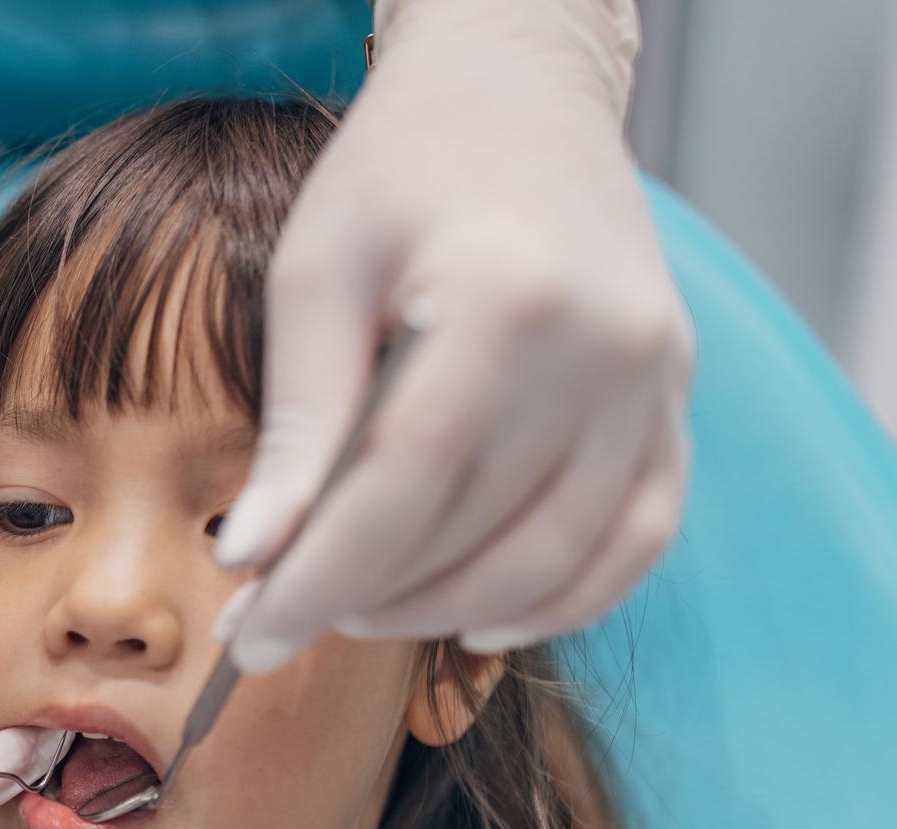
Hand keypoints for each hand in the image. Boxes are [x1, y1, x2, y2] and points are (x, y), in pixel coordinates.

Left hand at [215, 0, 693, 667]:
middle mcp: (604, 349)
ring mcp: (656, 381)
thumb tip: (249, 561)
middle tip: (276, 621)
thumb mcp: (315, 277)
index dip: (318, 579)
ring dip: (444, 613)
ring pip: (554, 561)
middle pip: (473, 535)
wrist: (519, 99)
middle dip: (361, 602)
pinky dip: (558, 603)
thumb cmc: (397, 176)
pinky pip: (636, 544)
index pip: (402, 489)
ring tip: (355, 609)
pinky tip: (474, 621)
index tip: (248, 635)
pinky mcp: (675, 404)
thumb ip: (296, 425)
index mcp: (504, 301)